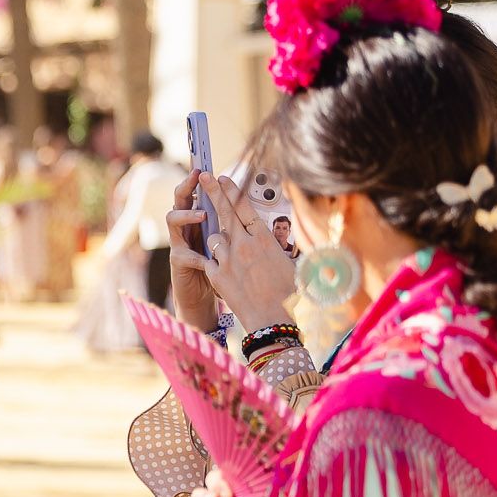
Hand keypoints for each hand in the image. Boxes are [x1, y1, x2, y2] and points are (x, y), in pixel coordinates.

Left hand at [174, 173, 299, 329]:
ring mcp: (227, 259)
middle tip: (205, 176)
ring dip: (217, 238)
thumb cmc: (290, 295)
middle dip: (214, 192)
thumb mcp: (291, 264)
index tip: (223, 178)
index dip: (233, 192)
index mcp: (265, 240)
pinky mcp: (216, 275)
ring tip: (226, 247)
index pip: (245, 208)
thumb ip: (278, 247)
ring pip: (214, 238)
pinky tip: (221, 268)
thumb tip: (274, 236)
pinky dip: (213, 260)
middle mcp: (245, 245)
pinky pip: (208, 259)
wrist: (273, 320)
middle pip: (226, 213)